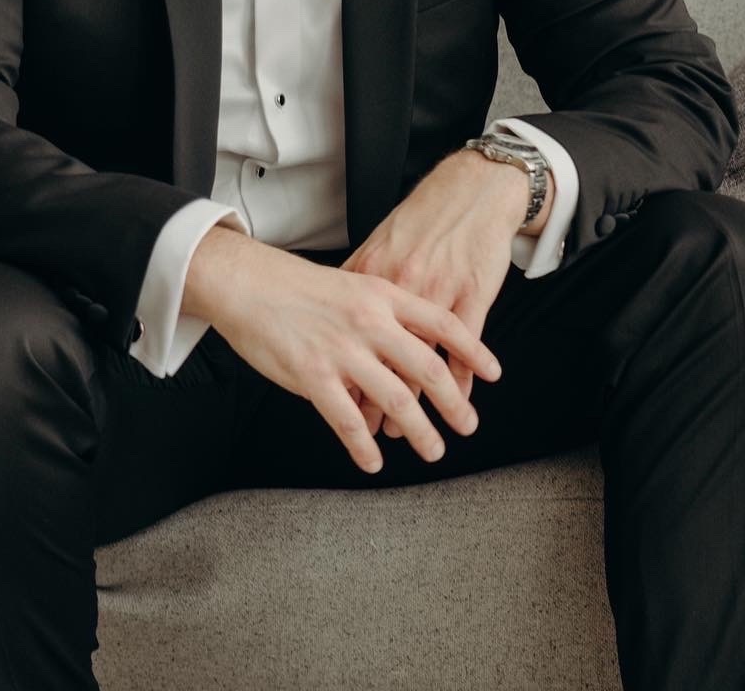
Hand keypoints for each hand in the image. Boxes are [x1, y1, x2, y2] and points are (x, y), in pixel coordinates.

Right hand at [190, 229, 501, 473]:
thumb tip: (418, 342)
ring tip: (433, 450)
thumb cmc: (300, 286)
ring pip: (396, 401)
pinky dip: (364, 446)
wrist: (250, 283)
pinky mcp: (312, 375)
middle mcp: (370, 322)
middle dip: (454, 404)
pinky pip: (348, 420)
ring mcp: (342, 350)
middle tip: (468, 425)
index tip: (494, 373)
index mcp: (383, 296)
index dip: (473, 350)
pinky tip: (373, 461)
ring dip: (420, 432)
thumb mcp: (356, 284)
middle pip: (428, 369)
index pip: (443, 325)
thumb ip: (388, 312)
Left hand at [340, 150, 530, 439]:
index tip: (345, 409)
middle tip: (381, 434)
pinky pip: (463, 344)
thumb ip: (357, 283)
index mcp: (373, 277)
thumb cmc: (423, 219)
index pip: (353, 340)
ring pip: (425, 360)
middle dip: (383, 404)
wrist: (469, 189)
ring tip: (422, 436)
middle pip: (386, 357)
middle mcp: (402, 287)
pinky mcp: (473, 292)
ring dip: (424, 403)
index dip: (348, 378)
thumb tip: (332, 316)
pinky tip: (460, 397)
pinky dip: (462, 376)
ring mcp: (439, 290)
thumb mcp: (379, 247)